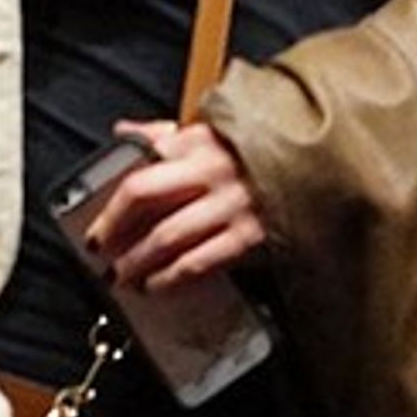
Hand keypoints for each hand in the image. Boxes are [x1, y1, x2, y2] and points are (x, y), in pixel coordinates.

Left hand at [73, 117, 267, 298]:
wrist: (320, 164)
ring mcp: (231, 203)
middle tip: (100, 253)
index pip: (140, 170)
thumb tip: (122, 131)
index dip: (111, 205)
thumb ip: (165, 134)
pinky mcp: (250, 235)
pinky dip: (171, 278)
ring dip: (137, 261)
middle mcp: (212, 170)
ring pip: (166, 236)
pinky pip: (198, 262)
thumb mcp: (213, 131)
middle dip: (114, 230)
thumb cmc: (259, 150)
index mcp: (199, 142)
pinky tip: (156, 286)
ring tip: (122, 277)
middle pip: (144, 198)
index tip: (96, 228)